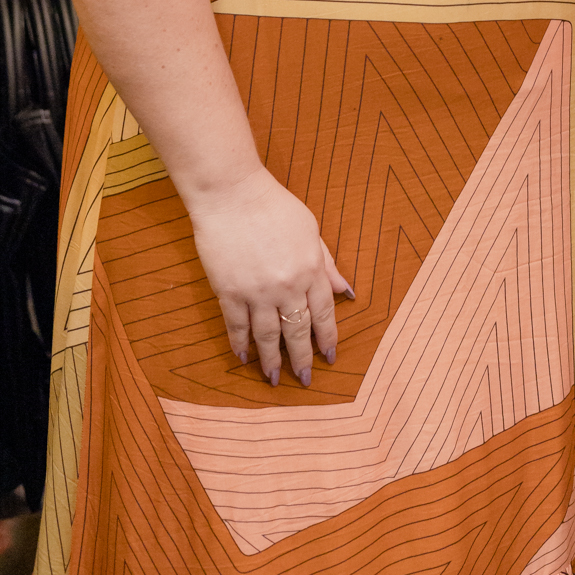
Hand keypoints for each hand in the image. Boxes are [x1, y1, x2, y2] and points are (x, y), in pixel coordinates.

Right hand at [187, 166, 353, 387]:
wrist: (232, 194)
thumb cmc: (273, 206)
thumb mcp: (310, 229)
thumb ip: (327, 262)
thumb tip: (345, 290)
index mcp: (311, 268)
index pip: (324, 312)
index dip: (327, 337)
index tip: (330, 356)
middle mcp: (287, 285)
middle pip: (297, 330)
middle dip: (302, 358)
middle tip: (305, 380)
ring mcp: (257, 291)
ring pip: (267, 336)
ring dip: (271, 360)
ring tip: (275, 379)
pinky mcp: (229, 291)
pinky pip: (236, 326)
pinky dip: (240, 344)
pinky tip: (244, 358)